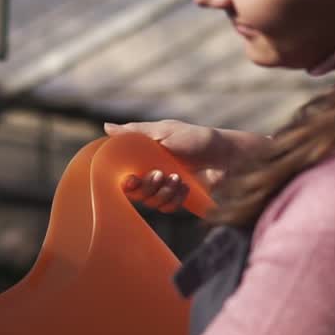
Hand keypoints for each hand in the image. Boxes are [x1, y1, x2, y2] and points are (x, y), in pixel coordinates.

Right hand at [106, 120, 224, 212]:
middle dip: (146, 186)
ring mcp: (165, 188)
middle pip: (135, 192)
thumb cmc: (197, 138)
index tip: (130, 179)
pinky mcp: (178, 199)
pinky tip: (185, 187)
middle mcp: (151, 174)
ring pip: (150, 202)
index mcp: (144, 158)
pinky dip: (175, 198)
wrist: (227, 155)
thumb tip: (106, 127)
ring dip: (162, 191)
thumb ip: (136, 132)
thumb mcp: (166, 131)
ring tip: (177, 178)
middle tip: (159, 174)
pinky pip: (167, 207)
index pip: (123, 175)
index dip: (124, 181)